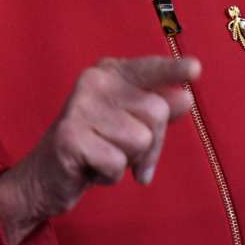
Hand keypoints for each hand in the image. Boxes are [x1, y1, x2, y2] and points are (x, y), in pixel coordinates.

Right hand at [0, 55, 199, 244]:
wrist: (47, 175)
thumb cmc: (96, 146)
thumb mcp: (129, 125)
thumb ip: (156, 110)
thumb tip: (185, 97)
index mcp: (109, 73)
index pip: (149, 69)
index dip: (173, 70)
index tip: (196, 69)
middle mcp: (94, 82)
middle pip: (156, 112)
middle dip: (151, 144)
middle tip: (124, 152)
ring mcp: (80, 106)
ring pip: (140, 139)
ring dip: (128, 161)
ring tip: (103, 156)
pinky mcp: (70, 135)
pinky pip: (117, 163)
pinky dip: (109, 175)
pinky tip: (90, 168)